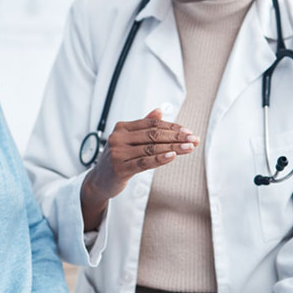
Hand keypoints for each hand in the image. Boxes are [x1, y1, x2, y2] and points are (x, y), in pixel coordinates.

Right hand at [80, 108, 197, 229]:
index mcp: (122, 127)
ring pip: (151, 148)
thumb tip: (159, 111)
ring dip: (173, 148)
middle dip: (176, 137)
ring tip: (189, 148)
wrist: (99, 181)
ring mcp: (118, 153)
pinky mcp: (120, 168)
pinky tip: (173, 156)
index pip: (151, 124)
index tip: (188, 131)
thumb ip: (143, 126)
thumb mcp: (128, 140)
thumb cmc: (118, 159)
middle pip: (153, 135)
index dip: (172, 127)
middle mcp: (118, 138)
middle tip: (193, 139)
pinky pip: (144, 162)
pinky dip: (160, 159)